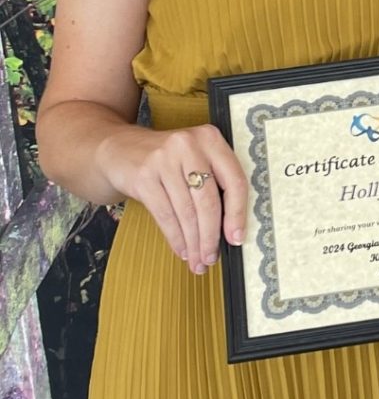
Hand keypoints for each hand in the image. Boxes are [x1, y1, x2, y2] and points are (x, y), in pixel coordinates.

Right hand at [101, 122, 246, 274]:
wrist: (121, 149)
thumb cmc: (167, 158)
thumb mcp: (196, 157)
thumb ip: (214, 181)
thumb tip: (230, 228)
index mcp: (210, 139)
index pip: (234, 181)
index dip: (237, 214)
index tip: (237, 238)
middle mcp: (189, 146)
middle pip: (208, 201)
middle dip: (211, 236)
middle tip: (212, 257)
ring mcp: (164, 160)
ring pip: (187, 212)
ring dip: (194, 243)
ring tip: (198, 260)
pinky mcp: (143, 177)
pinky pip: (165, 215)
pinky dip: (176, 238)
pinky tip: (182, 250)